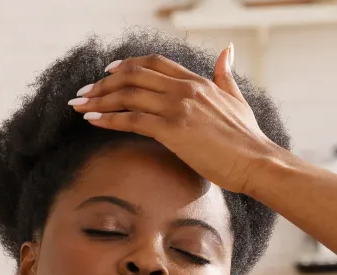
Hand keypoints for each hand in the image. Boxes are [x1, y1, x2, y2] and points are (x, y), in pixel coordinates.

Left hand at [69, 45, 284, 194]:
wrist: (257, 161)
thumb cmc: (248, 138)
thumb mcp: (237, 98)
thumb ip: (225, 74)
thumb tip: (226, 51)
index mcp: (197, 81)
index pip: (154, 64)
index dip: (127, 65)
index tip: (107, 71)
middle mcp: (184, 89)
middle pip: (134, 76)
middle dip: (104, 83)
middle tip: (84, 92)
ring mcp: (178, 107)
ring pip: (128, 95)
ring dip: (98, 99)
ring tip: (79, 105)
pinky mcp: (172, 130)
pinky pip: (131, 119)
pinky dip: (107, 118)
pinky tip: (91, 120)